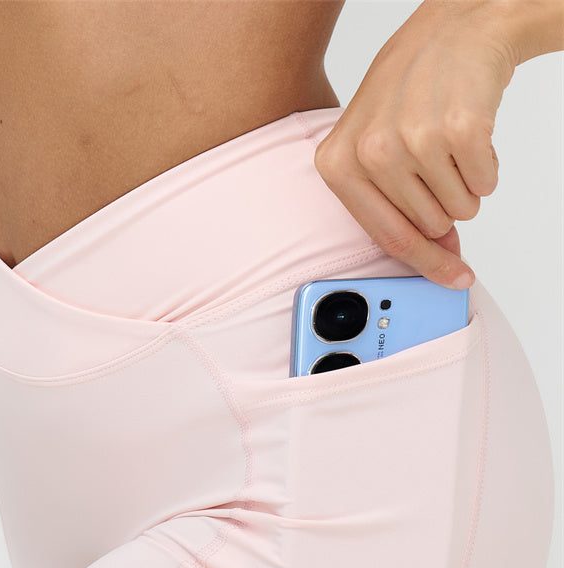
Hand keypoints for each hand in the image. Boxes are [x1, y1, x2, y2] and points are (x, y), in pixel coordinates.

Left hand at [314, 0, 515, 289]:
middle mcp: (371, 153)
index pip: (387, 237)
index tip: (451, 280)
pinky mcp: (459, 130)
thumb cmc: (409, 87)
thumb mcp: (376, 142)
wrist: (456, 29)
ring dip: (465, 184)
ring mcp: (414, 140)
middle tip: (439, 161)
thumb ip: (395, 205)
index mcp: (338, 163)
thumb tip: (438, 255)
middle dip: (444, 204)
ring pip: (460, 210)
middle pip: (429, 227)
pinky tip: (470, 133)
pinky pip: (486, 184)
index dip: (425, 265)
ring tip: (449, 142)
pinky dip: (486, 166)